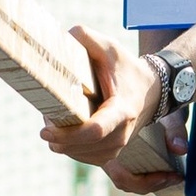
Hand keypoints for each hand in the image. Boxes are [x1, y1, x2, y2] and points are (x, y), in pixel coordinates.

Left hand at [41, 26, 173, 190]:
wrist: (150, 89)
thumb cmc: (125, 67)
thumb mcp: (109, 46)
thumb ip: (85, 37)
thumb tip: (61, 38)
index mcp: (122, 109)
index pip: (97, 130)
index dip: (70, 135)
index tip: (47, 131)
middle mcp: (123, 132)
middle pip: (86, 146)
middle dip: (60, 139)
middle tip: (45, 126)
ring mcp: (119, 145)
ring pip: (83, 155)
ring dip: (64, 145)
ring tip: (53, 127)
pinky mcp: (113, 152)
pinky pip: (87, 158)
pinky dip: (72, 149)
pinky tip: (64, 136)